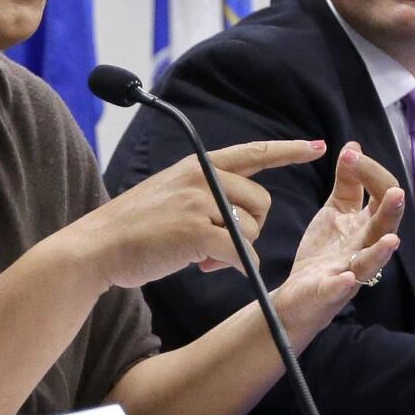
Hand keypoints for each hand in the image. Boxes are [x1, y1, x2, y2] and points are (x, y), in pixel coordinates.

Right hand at [57, 140, 327, 291]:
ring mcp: (198, 203)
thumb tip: (240, 212)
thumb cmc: (131, 228)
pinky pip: (241, 253)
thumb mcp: (168, 192)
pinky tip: (211, 268)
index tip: (318, 146)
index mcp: (196, 164)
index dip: (289, 150)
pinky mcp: (196, 232)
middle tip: (219, 246)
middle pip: (261, 202)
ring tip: (204, 258)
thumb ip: (202, 191)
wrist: (96, 247)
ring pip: (252, 229)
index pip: (253, 153)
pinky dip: (237, 267)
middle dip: (250, 228)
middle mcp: (200, 177)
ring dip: (237, 250)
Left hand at [273, 142, 404, 336]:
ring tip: (391, 240)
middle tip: (395, 192)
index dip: (370, 172)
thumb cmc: (325, 251)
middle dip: (391, 210)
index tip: (350, 153)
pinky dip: (344, 283)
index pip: (380, 194)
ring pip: (372, 261)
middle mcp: (364, 247)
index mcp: (365, 224)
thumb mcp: (335, 210)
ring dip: (381, 250)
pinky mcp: (330, 292)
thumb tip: (354, 146)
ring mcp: (351, 271)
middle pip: (384, 226)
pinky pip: (341, 288)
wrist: (299, 294)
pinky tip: (347, 277)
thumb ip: (347, 182)